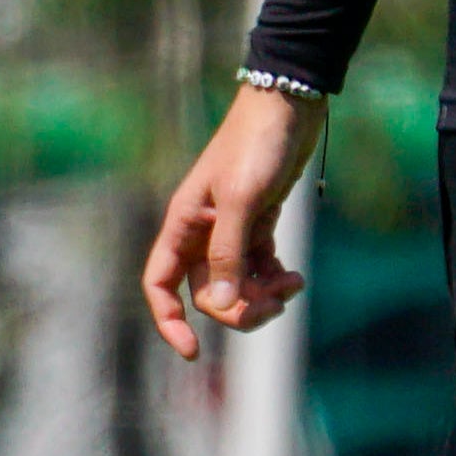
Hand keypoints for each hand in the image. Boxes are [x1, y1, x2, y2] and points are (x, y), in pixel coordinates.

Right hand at [142, 83, 322, 359]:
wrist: (290, 104)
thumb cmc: (257, 145)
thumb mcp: (241, 199)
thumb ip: (228, 251)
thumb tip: (219, 302)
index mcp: (183, 224)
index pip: (160, 285)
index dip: (169, 320)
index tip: (193, 351)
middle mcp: (202, 231)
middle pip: (207, 293)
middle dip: (239, 308)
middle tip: (275, 302)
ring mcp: (232, 229)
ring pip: (236, 285)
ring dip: (262, 296)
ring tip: (292, 285)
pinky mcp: (260, 223)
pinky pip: (259, 268)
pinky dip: (275, 279)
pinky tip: (295, 277)